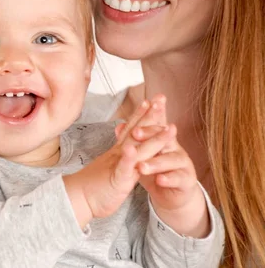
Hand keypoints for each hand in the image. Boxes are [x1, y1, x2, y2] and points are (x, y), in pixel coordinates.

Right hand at [63, 100, 175, 226]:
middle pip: (137, 131)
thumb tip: (126, 148)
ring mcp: (118, 165)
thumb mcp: (110, 167)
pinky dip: (128, 158)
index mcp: (119, 152)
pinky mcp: (117, 180)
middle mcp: (119, 154)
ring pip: (137, 149)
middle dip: (150, 115)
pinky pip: (123, 168)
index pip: (131, 129)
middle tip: (160, 98)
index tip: (149, 100)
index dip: (141, 114)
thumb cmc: (93, 185)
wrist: (77, 198)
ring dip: (152, 137)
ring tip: (166, 126)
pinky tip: (132, 150)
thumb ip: (120, 157)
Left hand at [116, 96, 209, 236]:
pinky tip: (160, 181)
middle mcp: (173, 149)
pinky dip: (168, 180)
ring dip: (157, 162)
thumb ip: (133, 141)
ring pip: (171, 160)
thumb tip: (118, 125)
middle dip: (154, 135)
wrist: (171, 194)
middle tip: (139, 134)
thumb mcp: (141, 156)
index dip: (150, 116)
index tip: (142, 106)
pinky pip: (177, 180)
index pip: (156, 125)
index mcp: (161, 141)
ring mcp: (180, 165)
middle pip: (166, 139)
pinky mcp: (183, 183)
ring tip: (144, 166)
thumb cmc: (156, 171)